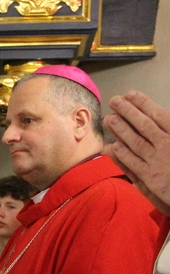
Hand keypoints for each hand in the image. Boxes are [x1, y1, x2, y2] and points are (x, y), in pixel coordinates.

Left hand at [104, 91, 169, 214]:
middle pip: (145, 125)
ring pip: (136, 142)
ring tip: (109, 119)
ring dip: (121, 130)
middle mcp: (168, 146)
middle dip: (128, 111)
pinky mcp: (151, 179)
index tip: (130, 94)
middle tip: (114, 100)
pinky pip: (133, 164)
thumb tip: (161, 119)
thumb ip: (168, 130)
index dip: (143, 104)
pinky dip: (122, 155)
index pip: (159, 115)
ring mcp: (158, 162)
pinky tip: (112, 146)